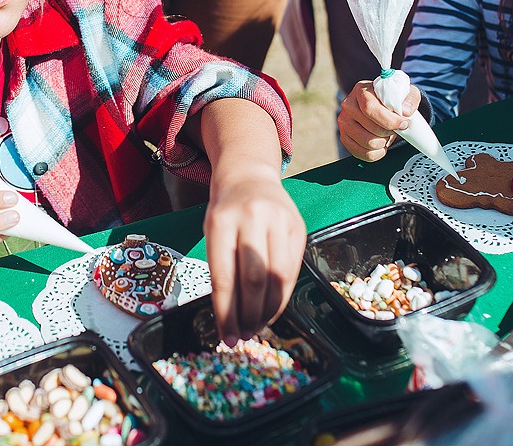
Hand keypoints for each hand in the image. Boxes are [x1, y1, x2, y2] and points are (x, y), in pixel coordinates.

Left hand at [204, 172, 305, 344]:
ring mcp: (279, 220)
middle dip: (248, 314)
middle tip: (243, 336)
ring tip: (257, 328)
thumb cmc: (226, 212)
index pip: (223, 275)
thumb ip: (221, 268)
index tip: (226, 336)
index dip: (226, 311)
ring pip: (278, 277)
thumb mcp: (213, 232)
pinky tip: (272, 310)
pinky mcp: (298, 227)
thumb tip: (229, 317)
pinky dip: (282, 296)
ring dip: (268, 310)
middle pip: (254, 278)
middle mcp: (251, 218)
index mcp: (221, 221)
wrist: (249, 176)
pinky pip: (292, 270)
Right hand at [337, 80, 419, 161]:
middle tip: (395, 129)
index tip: (404, 124)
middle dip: (388, 132)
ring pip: (367, 142)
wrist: (381, 107)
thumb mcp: (404, 93)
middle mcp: (348, 106)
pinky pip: (363, 153)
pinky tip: (381, 144)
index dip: (389, 120)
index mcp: (361, 91)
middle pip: (370, 127)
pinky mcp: (345, 138)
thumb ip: (409, 99)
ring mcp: (344, 123)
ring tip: (387, 135)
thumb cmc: (392, 100)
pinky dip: (377, 153)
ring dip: (383, 142)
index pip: (370, 108)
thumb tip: (406, 111)